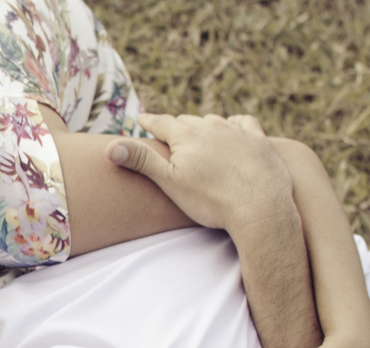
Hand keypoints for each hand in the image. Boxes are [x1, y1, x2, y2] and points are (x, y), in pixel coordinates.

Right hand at [105, 113, 293, 232]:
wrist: (259, 207)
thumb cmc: (211, 200)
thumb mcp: (170, 182)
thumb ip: (142, 161)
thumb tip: (110, 147)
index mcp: (186, 135)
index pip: (161, 122)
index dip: (149, 121)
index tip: (141, 118)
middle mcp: (211, 126)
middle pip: (187, 121)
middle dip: (175, 125)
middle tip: (167, 130)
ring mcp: (237, 132)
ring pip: (214, 121)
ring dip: (202, 125)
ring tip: (197, 132)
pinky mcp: (258, 140)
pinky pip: (243, 123)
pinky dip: (234, 124)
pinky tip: (233, 129)